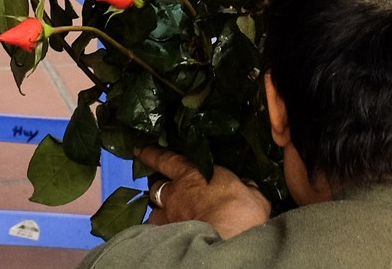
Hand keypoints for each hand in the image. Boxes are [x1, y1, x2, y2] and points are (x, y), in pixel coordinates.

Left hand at [136, 149, 271, 238]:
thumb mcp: (251, 194)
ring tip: (169, 217)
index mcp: (192, 173)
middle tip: (166, 190)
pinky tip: (172, 234)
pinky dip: (165, 231)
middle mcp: (175, 193)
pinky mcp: (169, 236)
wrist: (228, 241)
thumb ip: (245, 187)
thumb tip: (246, 186)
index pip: (166, 159)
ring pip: (156, 212)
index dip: (152, 154)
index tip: (140, 149)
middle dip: (160, 188)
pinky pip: (161, 232)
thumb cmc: (241, 211)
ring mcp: (170, 217)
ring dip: (162, 212)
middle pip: (157, 187)